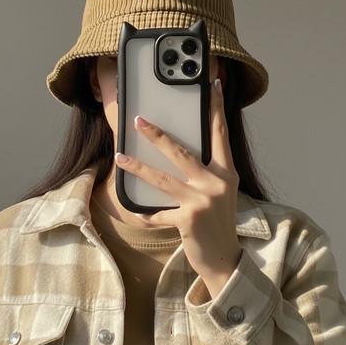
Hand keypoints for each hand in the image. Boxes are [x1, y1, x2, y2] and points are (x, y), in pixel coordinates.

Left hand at [115, 79, 241, 298]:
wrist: (224, 258)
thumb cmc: (218, 221)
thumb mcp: (219, 191)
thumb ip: (206, 171)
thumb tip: (177, 151)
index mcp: (225, 172)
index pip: (220, 133)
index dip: (216, 108)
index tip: (211, 86)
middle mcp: (215, 183)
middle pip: (181, 151)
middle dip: (157, 135)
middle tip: (138, 121)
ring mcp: (201, 201)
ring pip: (163, 178)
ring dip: (138, 167)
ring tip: (120, 158)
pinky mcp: (188, 220)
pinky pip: (158, 214)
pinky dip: (146, 214)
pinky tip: (135, 212)